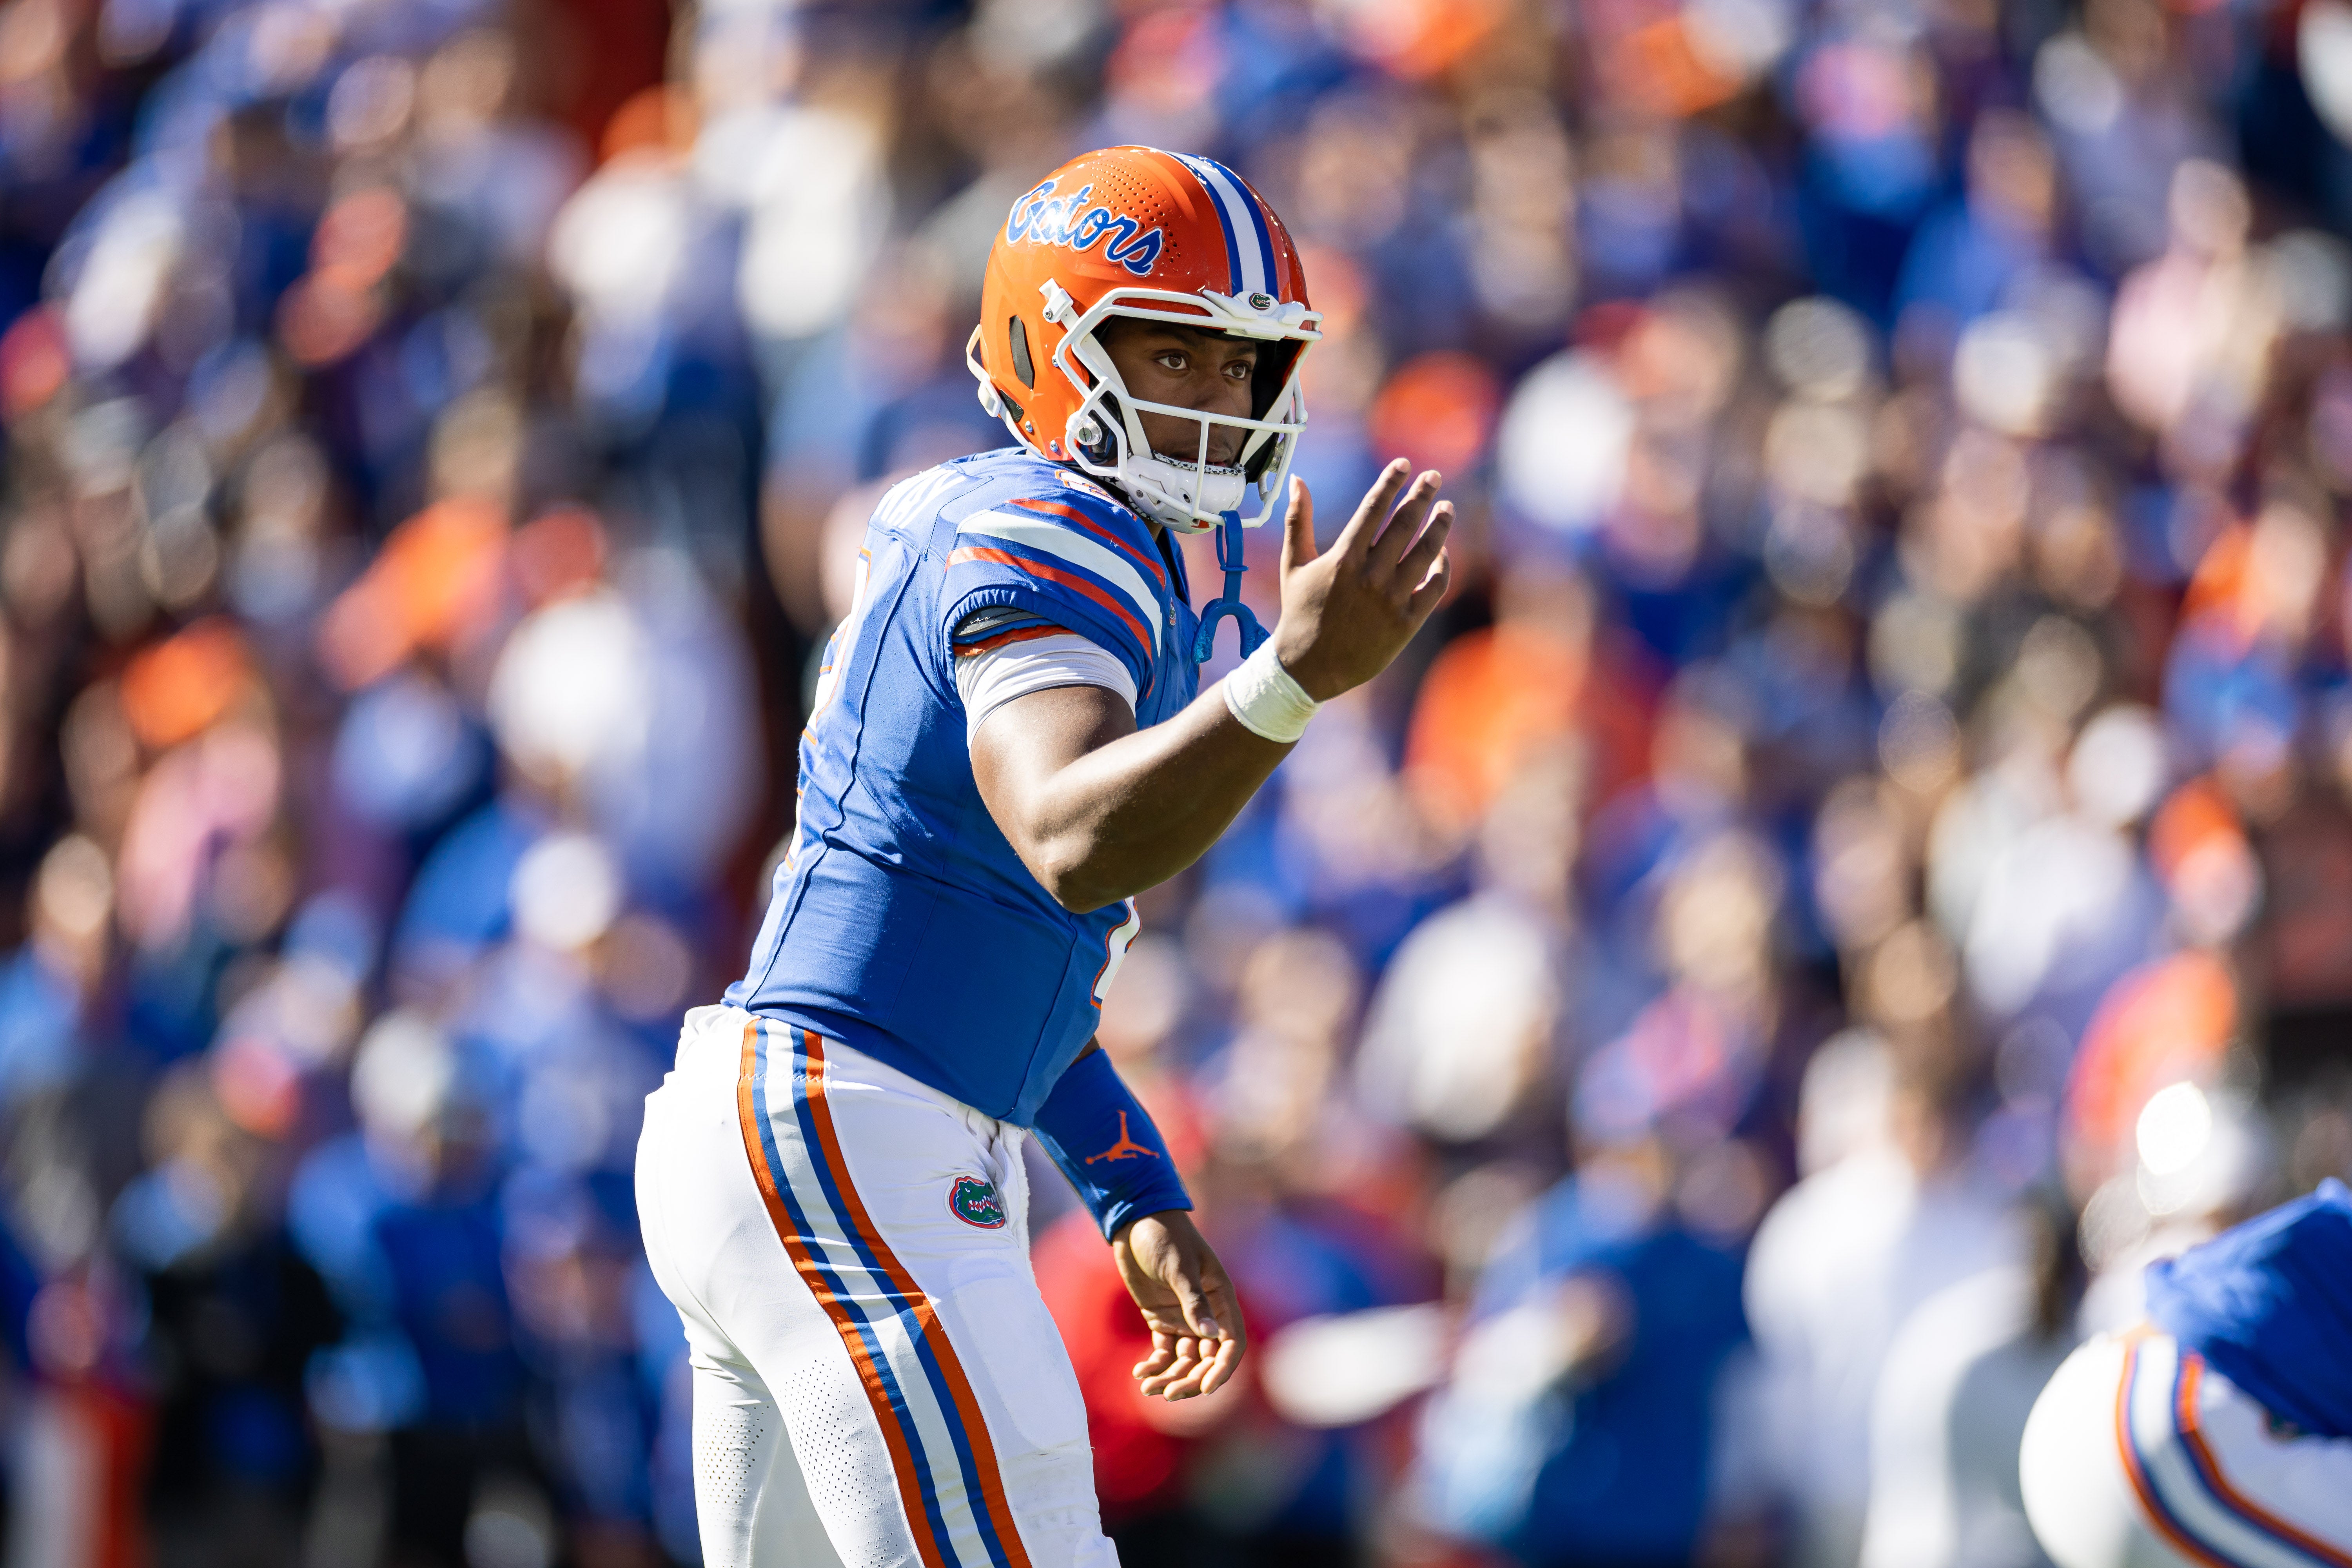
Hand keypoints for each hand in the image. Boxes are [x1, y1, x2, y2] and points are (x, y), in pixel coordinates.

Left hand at [1112, 1209, 1244, 1399]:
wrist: (1135, 1222)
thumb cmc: (1163, 1237)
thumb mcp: (1179, 1267)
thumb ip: (1193, 1301)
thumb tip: (1210, 1336)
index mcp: (1220, 1298)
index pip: (1231, 1342)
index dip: (1223, 1368)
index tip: (1207, 1389)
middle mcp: (1206, 1313)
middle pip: (1207, 1358)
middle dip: (1191, 1379)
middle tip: (1169, 1394)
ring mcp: (1183, 1318)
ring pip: (1184, 1360)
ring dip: (1170, 1377)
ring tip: (1147, 1388)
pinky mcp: (1161, 1319)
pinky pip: (1163, 1351)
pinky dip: (1154, 1365)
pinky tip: (1139, 1373)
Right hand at [1269, 461, 1453, 701]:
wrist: (1309, 667)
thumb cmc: (1299, 612)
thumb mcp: (1293, 565)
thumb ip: (1297, 521)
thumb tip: (1297, 481)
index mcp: (1343, 558)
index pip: (1374, 508)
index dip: (1391, 482)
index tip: (1404, 464)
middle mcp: (1370, 576)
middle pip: (1405, 524)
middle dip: (1421, 495)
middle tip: (1433, 477)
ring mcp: (1390, 600)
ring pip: (1425, 553)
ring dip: (1440, 526)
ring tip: (1447, 508)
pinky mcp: (1406, 623)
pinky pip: (1434, 587)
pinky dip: (1442, 567)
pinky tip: (1442, 552)